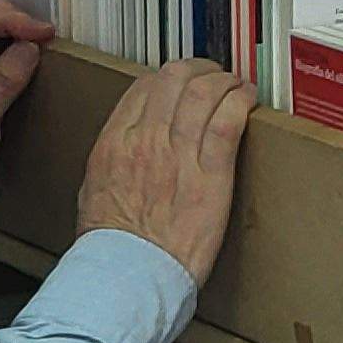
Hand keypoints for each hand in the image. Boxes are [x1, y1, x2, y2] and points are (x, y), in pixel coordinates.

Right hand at [77, 61, 253, 283]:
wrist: (129, 273)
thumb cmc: (112, 243)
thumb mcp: (94, 189)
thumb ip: (114, 157)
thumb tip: (128, 144)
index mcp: (114, 143)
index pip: (144, 87)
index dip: (167, 77)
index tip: (181, 83)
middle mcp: (146, 140)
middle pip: (175, 78)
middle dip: (199, 69)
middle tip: (213, 75)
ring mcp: (179, 154)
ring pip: (204, 92)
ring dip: (225, 81)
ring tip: (236, 85)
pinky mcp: (211, 175)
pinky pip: (228, 122)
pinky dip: (241, 102)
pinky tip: (248, 100)